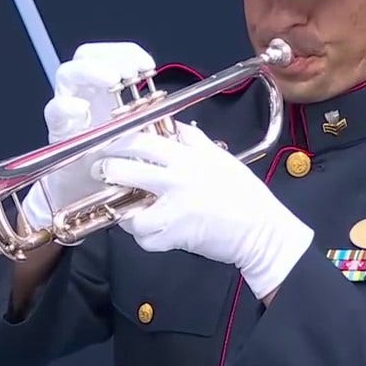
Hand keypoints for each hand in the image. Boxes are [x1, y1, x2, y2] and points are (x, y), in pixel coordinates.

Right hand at [20, 42, 156, 238]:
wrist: (92, 194)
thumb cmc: (117, 161)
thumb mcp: (139, 133)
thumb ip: (150, 115)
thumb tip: (174, 103)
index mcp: (106, 90)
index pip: (111, 55)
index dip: (127, 52)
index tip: (148, 65)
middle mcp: (85, 93)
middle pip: (86, 56)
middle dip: (109, 57)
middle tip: (129, 72)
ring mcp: (69, 109)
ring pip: (68, 74)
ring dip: (90, 71)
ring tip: (111, 80)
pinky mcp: (58, 131)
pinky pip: (55, 111)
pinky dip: (67, 106)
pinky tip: (82, 110)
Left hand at [93, 122, 314, 298]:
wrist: (261, 231)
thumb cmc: (245, 196)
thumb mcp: (221, 158)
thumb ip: (195, 141)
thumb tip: (175, 127)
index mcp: (189, 159)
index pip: (144, 141)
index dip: (121, 142)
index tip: (109, 144)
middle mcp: (178, 181)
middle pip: (128, 171)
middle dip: (109, 170)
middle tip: (104, 171)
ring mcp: (174, 210)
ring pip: (131, 212)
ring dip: (126, 212)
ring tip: (130, 210)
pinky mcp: (175, 237)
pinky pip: (146, 238)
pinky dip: (145, 236)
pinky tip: (152, 230)